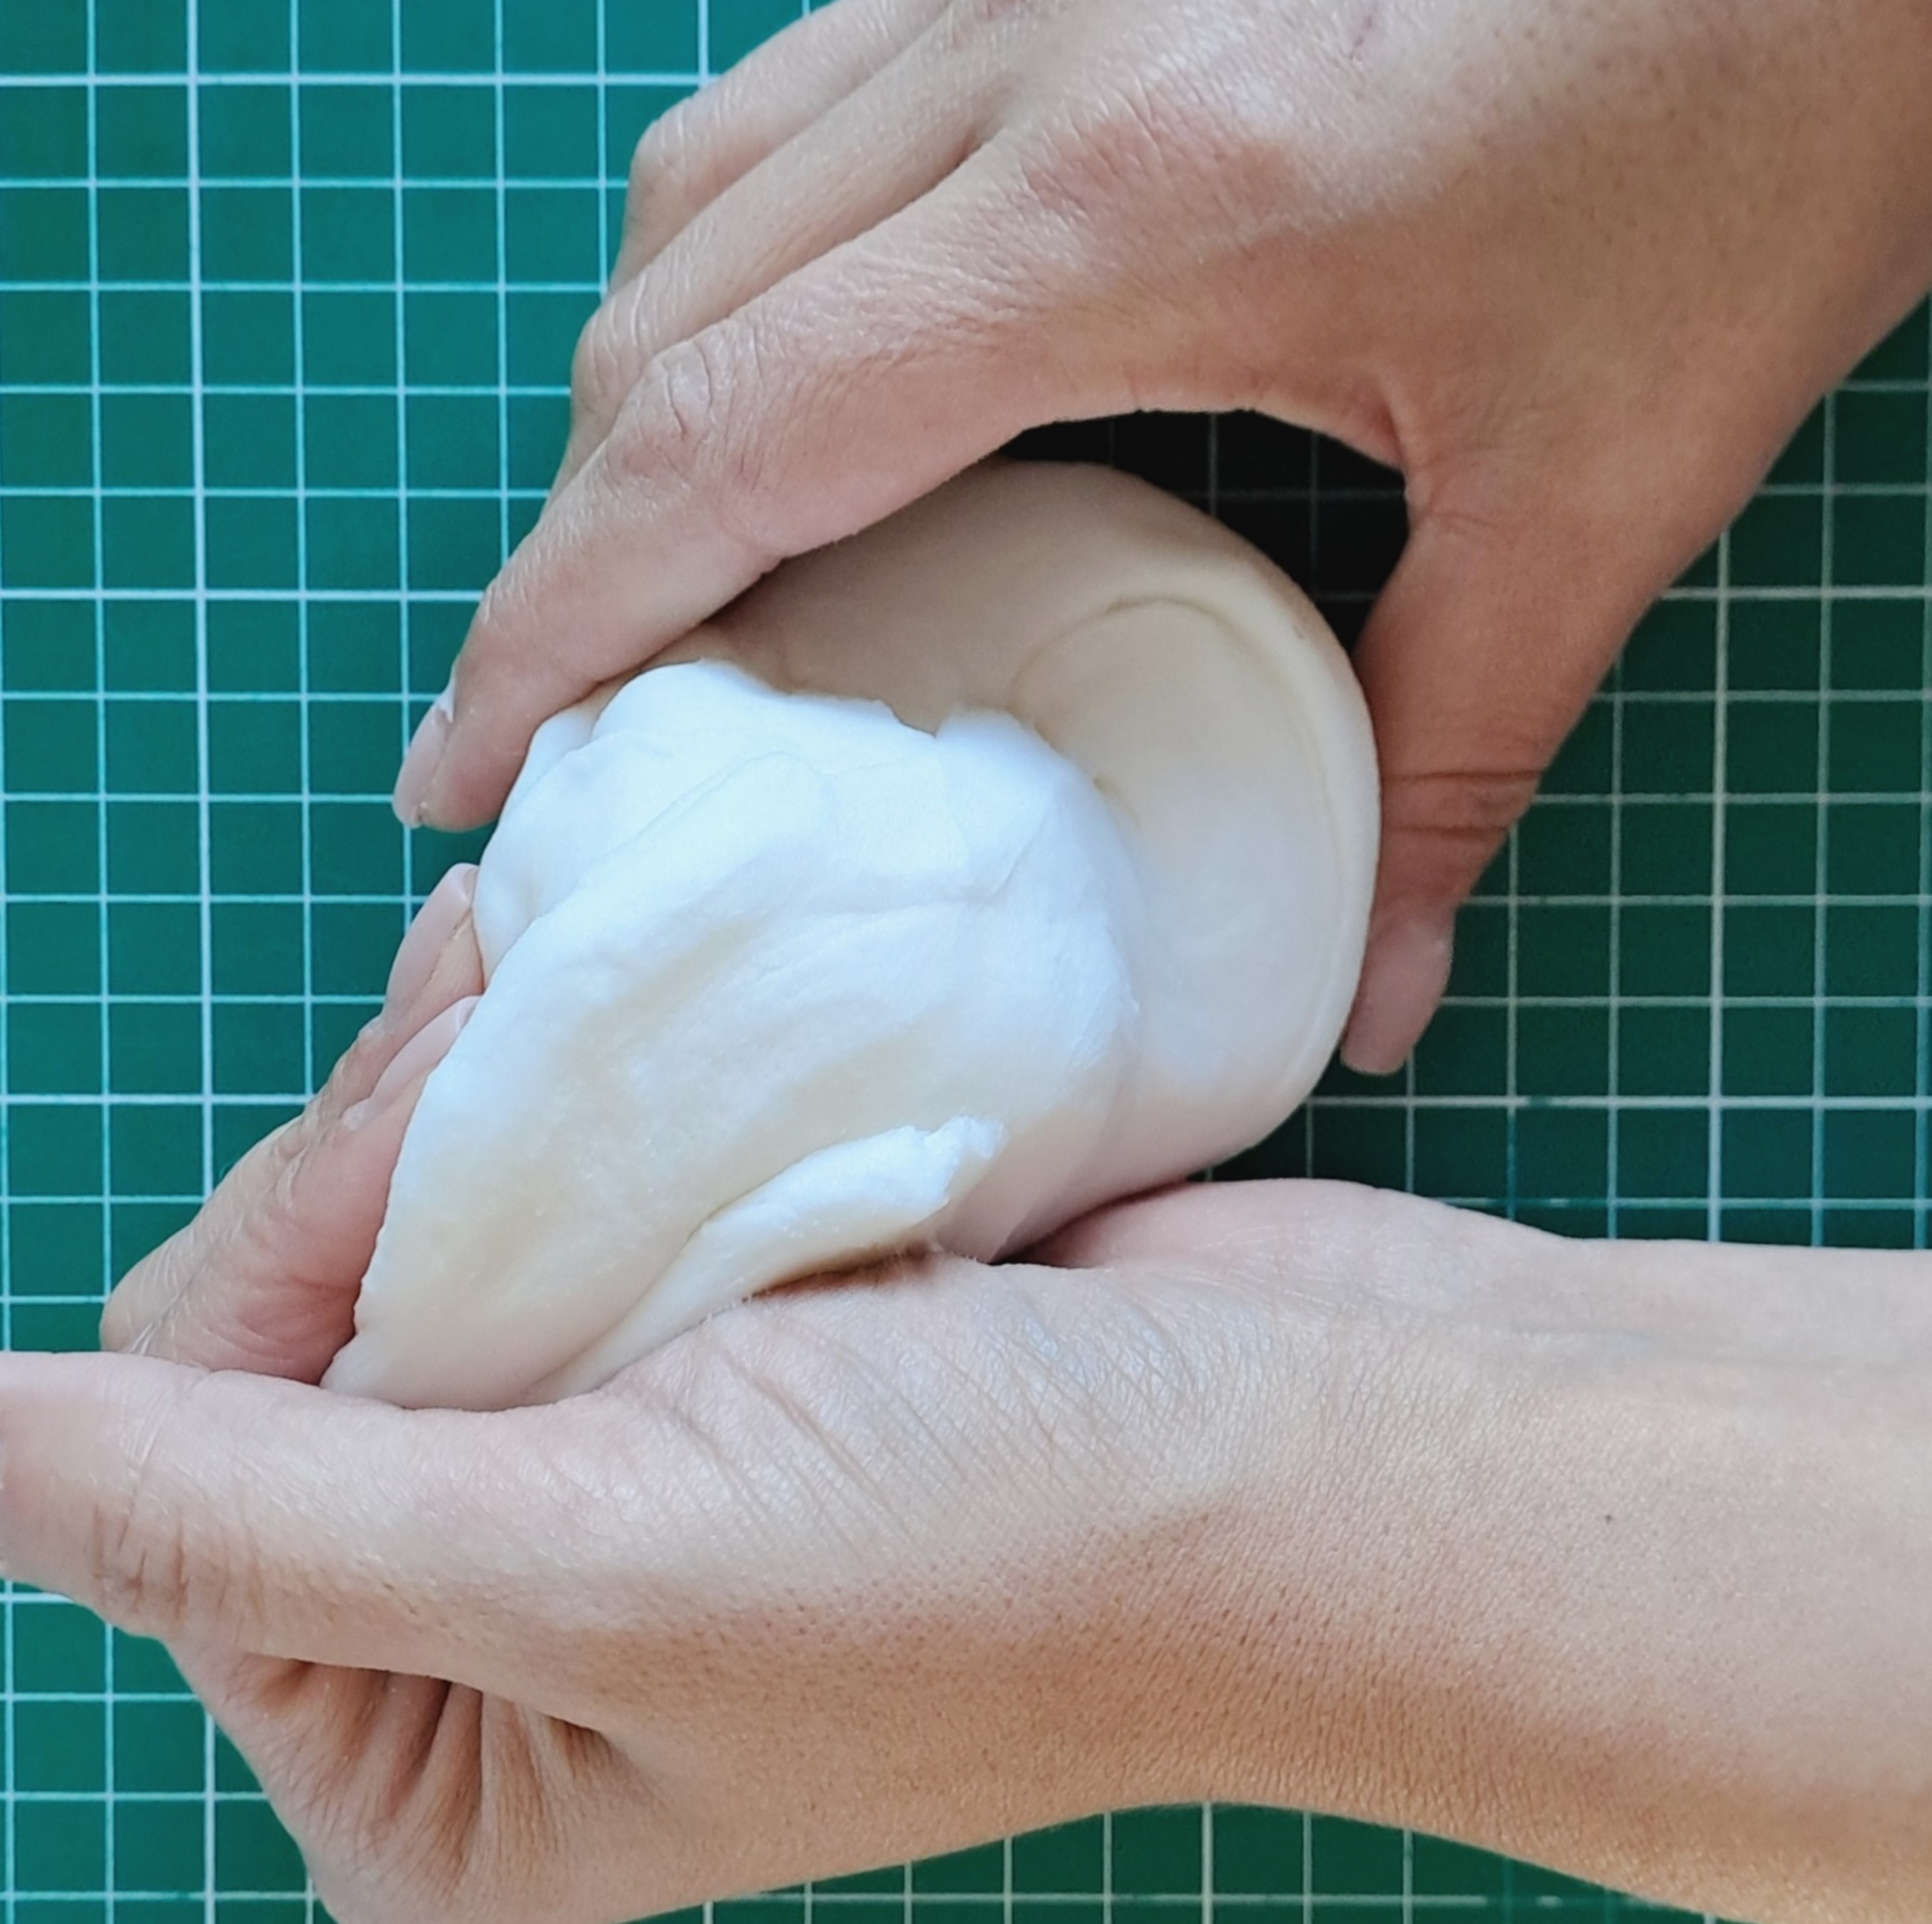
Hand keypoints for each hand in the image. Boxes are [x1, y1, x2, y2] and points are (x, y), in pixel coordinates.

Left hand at [0, 884, 1926, 1923]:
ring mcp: (630, 1437)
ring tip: (570, 990)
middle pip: (308, 1314)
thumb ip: (245, 1517)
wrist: (1332, 1450)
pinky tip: (611, 982)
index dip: (279, 1271)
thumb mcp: (604, 1571)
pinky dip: (576, 1061)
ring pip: (437, 1204)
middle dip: (385, 1154)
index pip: (195, 1467)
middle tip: (514, 1036)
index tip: (438, 1141)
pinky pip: (570, 1156)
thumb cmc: (1009, 1556)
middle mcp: (513, 1615)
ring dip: (476, 1080)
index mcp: (446, 1763)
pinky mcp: (731, 1305)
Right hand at [389, 0, 1931, 1068]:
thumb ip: (1459, 746)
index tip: (467, 762)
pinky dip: (748, 264)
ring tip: (661, 573)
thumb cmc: (1775, 104)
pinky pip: (808, 98)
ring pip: (707, 184)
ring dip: (648, 393)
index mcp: (1142, 199)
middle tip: (569, 715)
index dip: (559, 619)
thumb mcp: (1609, 466)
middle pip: (672, 311)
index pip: (734, 431)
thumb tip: (1380, 995)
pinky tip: (803, 372)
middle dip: (574, 537)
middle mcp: (1026, 35)